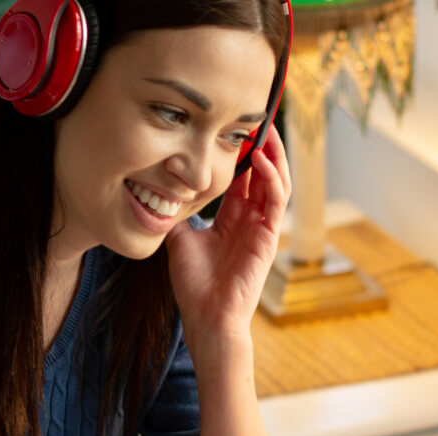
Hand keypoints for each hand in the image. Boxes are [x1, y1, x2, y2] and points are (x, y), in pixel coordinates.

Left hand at [165, 123, 291, 338]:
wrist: (205, 317)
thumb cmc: (195, 286)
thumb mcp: (180, 240)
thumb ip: (177, 215)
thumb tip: (160, 193)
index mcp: (233, 219)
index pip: (242, 177)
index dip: (240, 152)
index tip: (232, 126)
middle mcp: (251, 220)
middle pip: (264, 173)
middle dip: (262, 144)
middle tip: (256, 116)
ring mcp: (262, 228)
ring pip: (276, 182)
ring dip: (273, 154)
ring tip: (265, 127)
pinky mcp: (269, 238)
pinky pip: (275, 201)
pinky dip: (271, 178)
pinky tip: (261, 158)